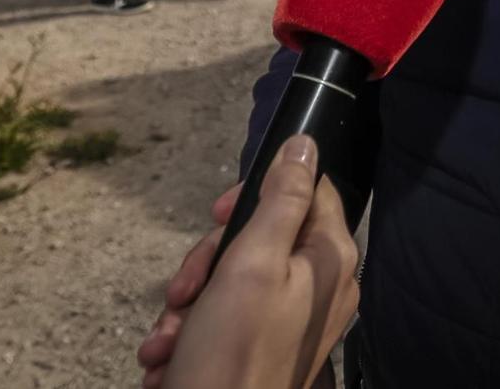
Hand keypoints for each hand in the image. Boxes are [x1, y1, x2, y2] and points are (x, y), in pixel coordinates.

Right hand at [157, 135, 358, 388]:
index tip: (220, 212)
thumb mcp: (252, 260)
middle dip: (207, 260)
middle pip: (259, 235)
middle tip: (184, 289)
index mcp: (329, 258)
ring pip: (230, 277)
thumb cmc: (234, 353)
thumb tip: (305, 145)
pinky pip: (223, 316)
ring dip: (190, 302)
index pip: (307, 189)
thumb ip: (281, 199)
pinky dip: (191, 330)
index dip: (259, 192)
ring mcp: (291, 318)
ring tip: (172, 335)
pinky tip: (170, 354)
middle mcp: (319, 285)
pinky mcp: (263, 344)